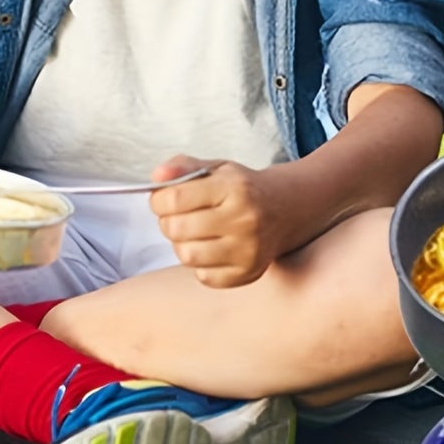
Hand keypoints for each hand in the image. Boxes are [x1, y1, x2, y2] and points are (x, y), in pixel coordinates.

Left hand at [148, 155, 285, 288]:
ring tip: (195, 233)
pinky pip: (204, 276)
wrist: (286, 209)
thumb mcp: (217, 169)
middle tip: (179, 217)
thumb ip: (183, 167)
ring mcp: (249, 248)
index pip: (174, 199)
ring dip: (182, 244)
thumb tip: (157, 175)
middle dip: (168, 222)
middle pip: (176, 229)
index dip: (158, 200)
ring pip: (187, 255)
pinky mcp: (249, 272)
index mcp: (235, 187)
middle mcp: (245, 218)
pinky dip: (202, 265)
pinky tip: (213, 249)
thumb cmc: (243, 188)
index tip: (163, 200)